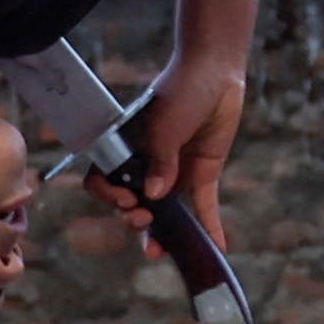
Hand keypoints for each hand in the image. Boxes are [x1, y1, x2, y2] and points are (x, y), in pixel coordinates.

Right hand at [115, 56, 245, 254]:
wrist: (216, 73)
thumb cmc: (180, 91)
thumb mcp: (164, 125)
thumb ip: (160, 161)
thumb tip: (153, 196)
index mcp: (126, 149)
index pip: (105, 180)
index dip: (109, 195)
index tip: (124, 199)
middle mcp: (147, 165)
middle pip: (133, 204)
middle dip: (133, 219)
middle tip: (143, 219)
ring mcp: (175, 172)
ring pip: (165, 214)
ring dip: (162, 235)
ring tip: (161, 250)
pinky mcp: (202, 173)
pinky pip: (204, 207)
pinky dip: (210, 228)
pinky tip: (218, 247)